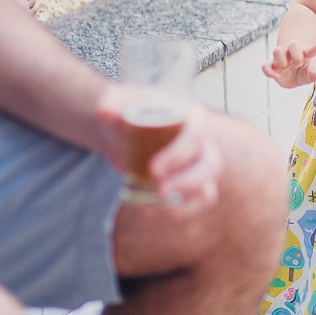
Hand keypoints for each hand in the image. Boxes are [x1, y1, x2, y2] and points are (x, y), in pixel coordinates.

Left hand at [95, 89, 224, 217]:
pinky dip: (178, 212)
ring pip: (208, 188)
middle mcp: (204, 140)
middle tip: (159, 190)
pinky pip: (198, 203)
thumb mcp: (120, 102)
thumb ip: (111, 102)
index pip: (196, 136)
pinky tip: (150, 212)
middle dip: (187, 182)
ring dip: (185, 202)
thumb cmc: (130, 109)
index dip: (179, 155)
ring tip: (153, 206)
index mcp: (192, 116)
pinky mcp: (194, 183)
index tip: (153, 170)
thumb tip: (104, 112)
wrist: (128, 127)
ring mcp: (202, 164)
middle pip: (211, 164)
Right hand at [262, 40, 315, 89]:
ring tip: (285, 66)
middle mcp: (292, 54)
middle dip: (295, 53)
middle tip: (298, 63)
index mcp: (304, 54)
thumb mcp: (314, 73)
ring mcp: (281, 59)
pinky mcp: (272, 66)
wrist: (292, 72)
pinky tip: (275, 76)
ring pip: (277, 51)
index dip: (315, 48)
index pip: (311, 50)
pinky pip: (265, 66)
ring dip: (280, 58)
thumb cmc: (304, 70)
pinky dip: (268, 70)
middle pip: (292, 45)